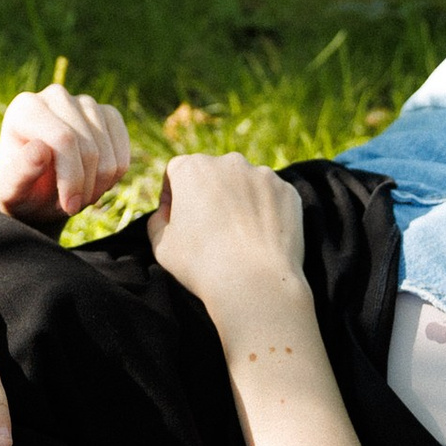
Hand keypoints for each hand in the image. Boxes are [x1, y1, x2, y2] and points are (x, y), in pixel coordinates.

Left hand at [0, 85, 132, 232]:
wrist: (38, 191)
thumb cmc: (22, 190)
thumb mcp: (14, 190)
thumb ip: (21, 172)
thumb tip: (40, 150)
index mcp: (25, 108)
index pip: (63, 139)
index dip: (72, 177)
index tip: (69, 208)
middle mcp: (55, 96)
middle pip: (88, 145)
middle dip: (86, 184)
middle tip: (73, 207)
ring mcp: (84, 102)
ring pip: (107, 148)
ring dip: (100, 183)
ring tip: (80, 196)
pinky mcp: (107, 113)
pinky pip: (122, 146)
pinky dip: (114, 173)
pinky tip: (95, 183)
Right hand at [146, 153, 306, 316]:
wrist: (254, 282)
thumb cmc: (201, 264)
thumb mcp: (160, 245)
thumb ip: (157, 222)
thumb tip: (165, 215)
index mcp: (193, 168)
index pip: (177, 172)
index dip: (173, 196)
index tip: (177, 221)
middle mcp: (229, 162)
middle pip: (213, 174)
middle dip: (209, 196)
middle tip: (210, 231)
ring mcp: (263, 175)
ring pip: (245, 184)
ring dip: (239, 202)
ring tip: (238, 238)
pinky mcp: (288, 192)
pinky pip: (271, 198)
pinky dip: (265, 212)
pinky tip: (259, 239)